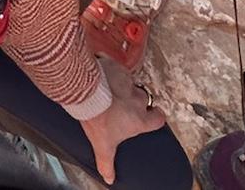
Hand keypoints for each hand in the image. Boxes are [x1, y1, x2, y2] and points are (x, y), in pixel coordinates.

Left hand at [80, 61, 165, 183]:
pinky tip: (98, 73)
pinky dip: (108, 68)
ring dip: (120, 83)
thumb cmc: (97, 119)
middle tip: (120, 102)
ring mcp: (127, 81)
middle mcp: (137, 99)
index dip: (156, 116)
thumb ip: (107, 163)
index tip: (153, 115)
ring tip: (107, 87)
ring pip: (129, 81)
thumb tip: (109, 178)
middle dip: (134, 99)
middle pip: (143, 98)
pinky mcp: (115, 66)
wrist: (85, 93)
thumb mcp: (103, 145)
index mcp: (139, 119)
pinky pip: (114, 66)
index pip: (158, 118)